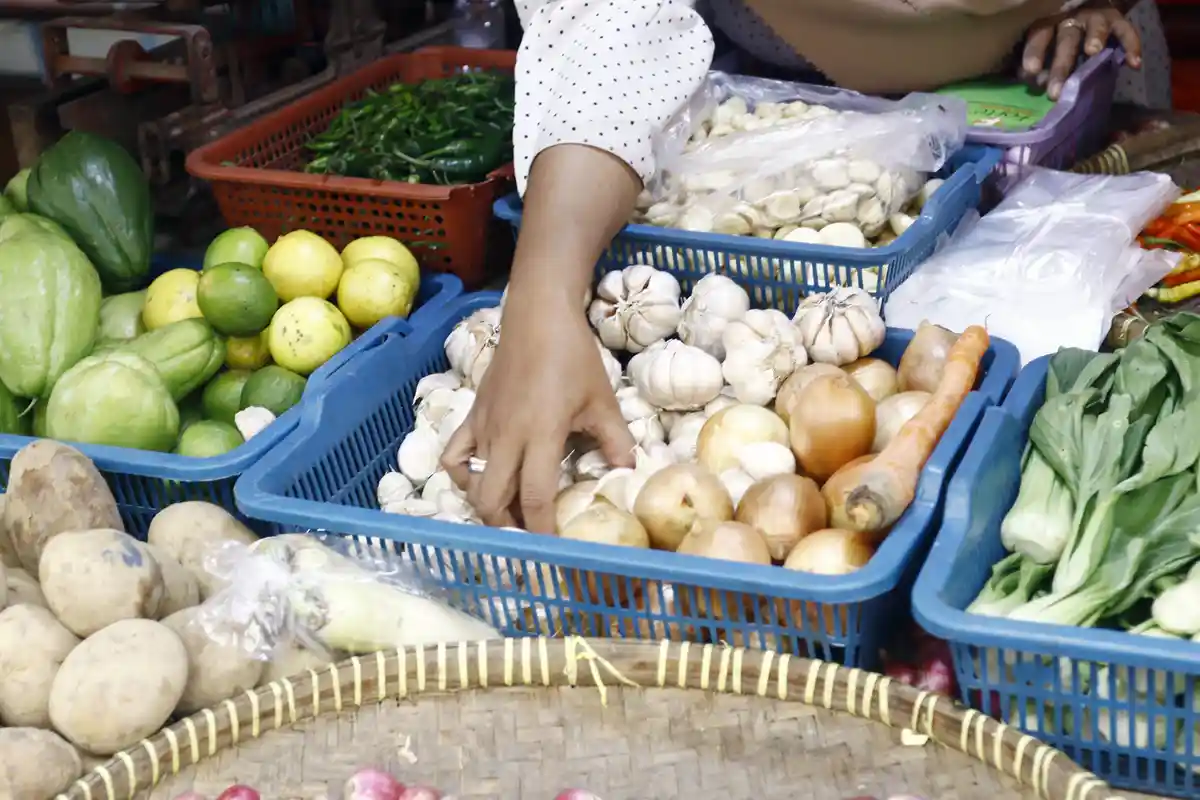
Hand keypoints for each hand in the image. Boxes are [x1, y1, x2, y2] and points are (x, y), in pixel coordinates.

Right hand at [441, 293, 635, 532]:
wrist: (537, 317)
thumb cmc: (573, 357)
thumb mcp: (602, 400)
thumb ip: (616, 440)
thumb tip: (628, 472)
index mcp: (540, 435)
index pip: (533, 498)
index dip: (541, 531)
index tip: (554, 551)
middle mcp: (505, 438)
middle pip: (492, 502)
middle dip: (509, 528)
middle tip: (531, 535)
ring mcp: (483, 428)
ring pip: (472, 485)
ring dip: (489, 507)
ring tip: (511, 513)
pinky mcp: (471, 417)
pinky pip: (453, 457)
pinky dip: (461, 477)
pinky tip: (482, 479)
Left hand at [1021, 3, 1140, 100]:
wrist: (1092, 17)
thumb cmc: (1060, 39)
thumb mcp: (1047, 49)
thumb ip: (1041, 67)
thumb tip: (1037, 84)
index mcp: (1049, 24)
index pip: (1039, 36)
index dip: (1035, 52)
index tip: (1031, 71)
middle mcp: (1072, 19)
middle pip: (1067, 39)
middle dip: (1061, 65)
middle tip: (1055, 90)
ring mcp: (1096, 18)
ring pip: (1096, 26)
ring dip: (1095, 37)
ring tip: (1093, 51)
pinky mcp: (1117, 20)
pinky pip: (1126, 31)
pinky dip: (1132, 46)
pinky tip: (1134, 64)